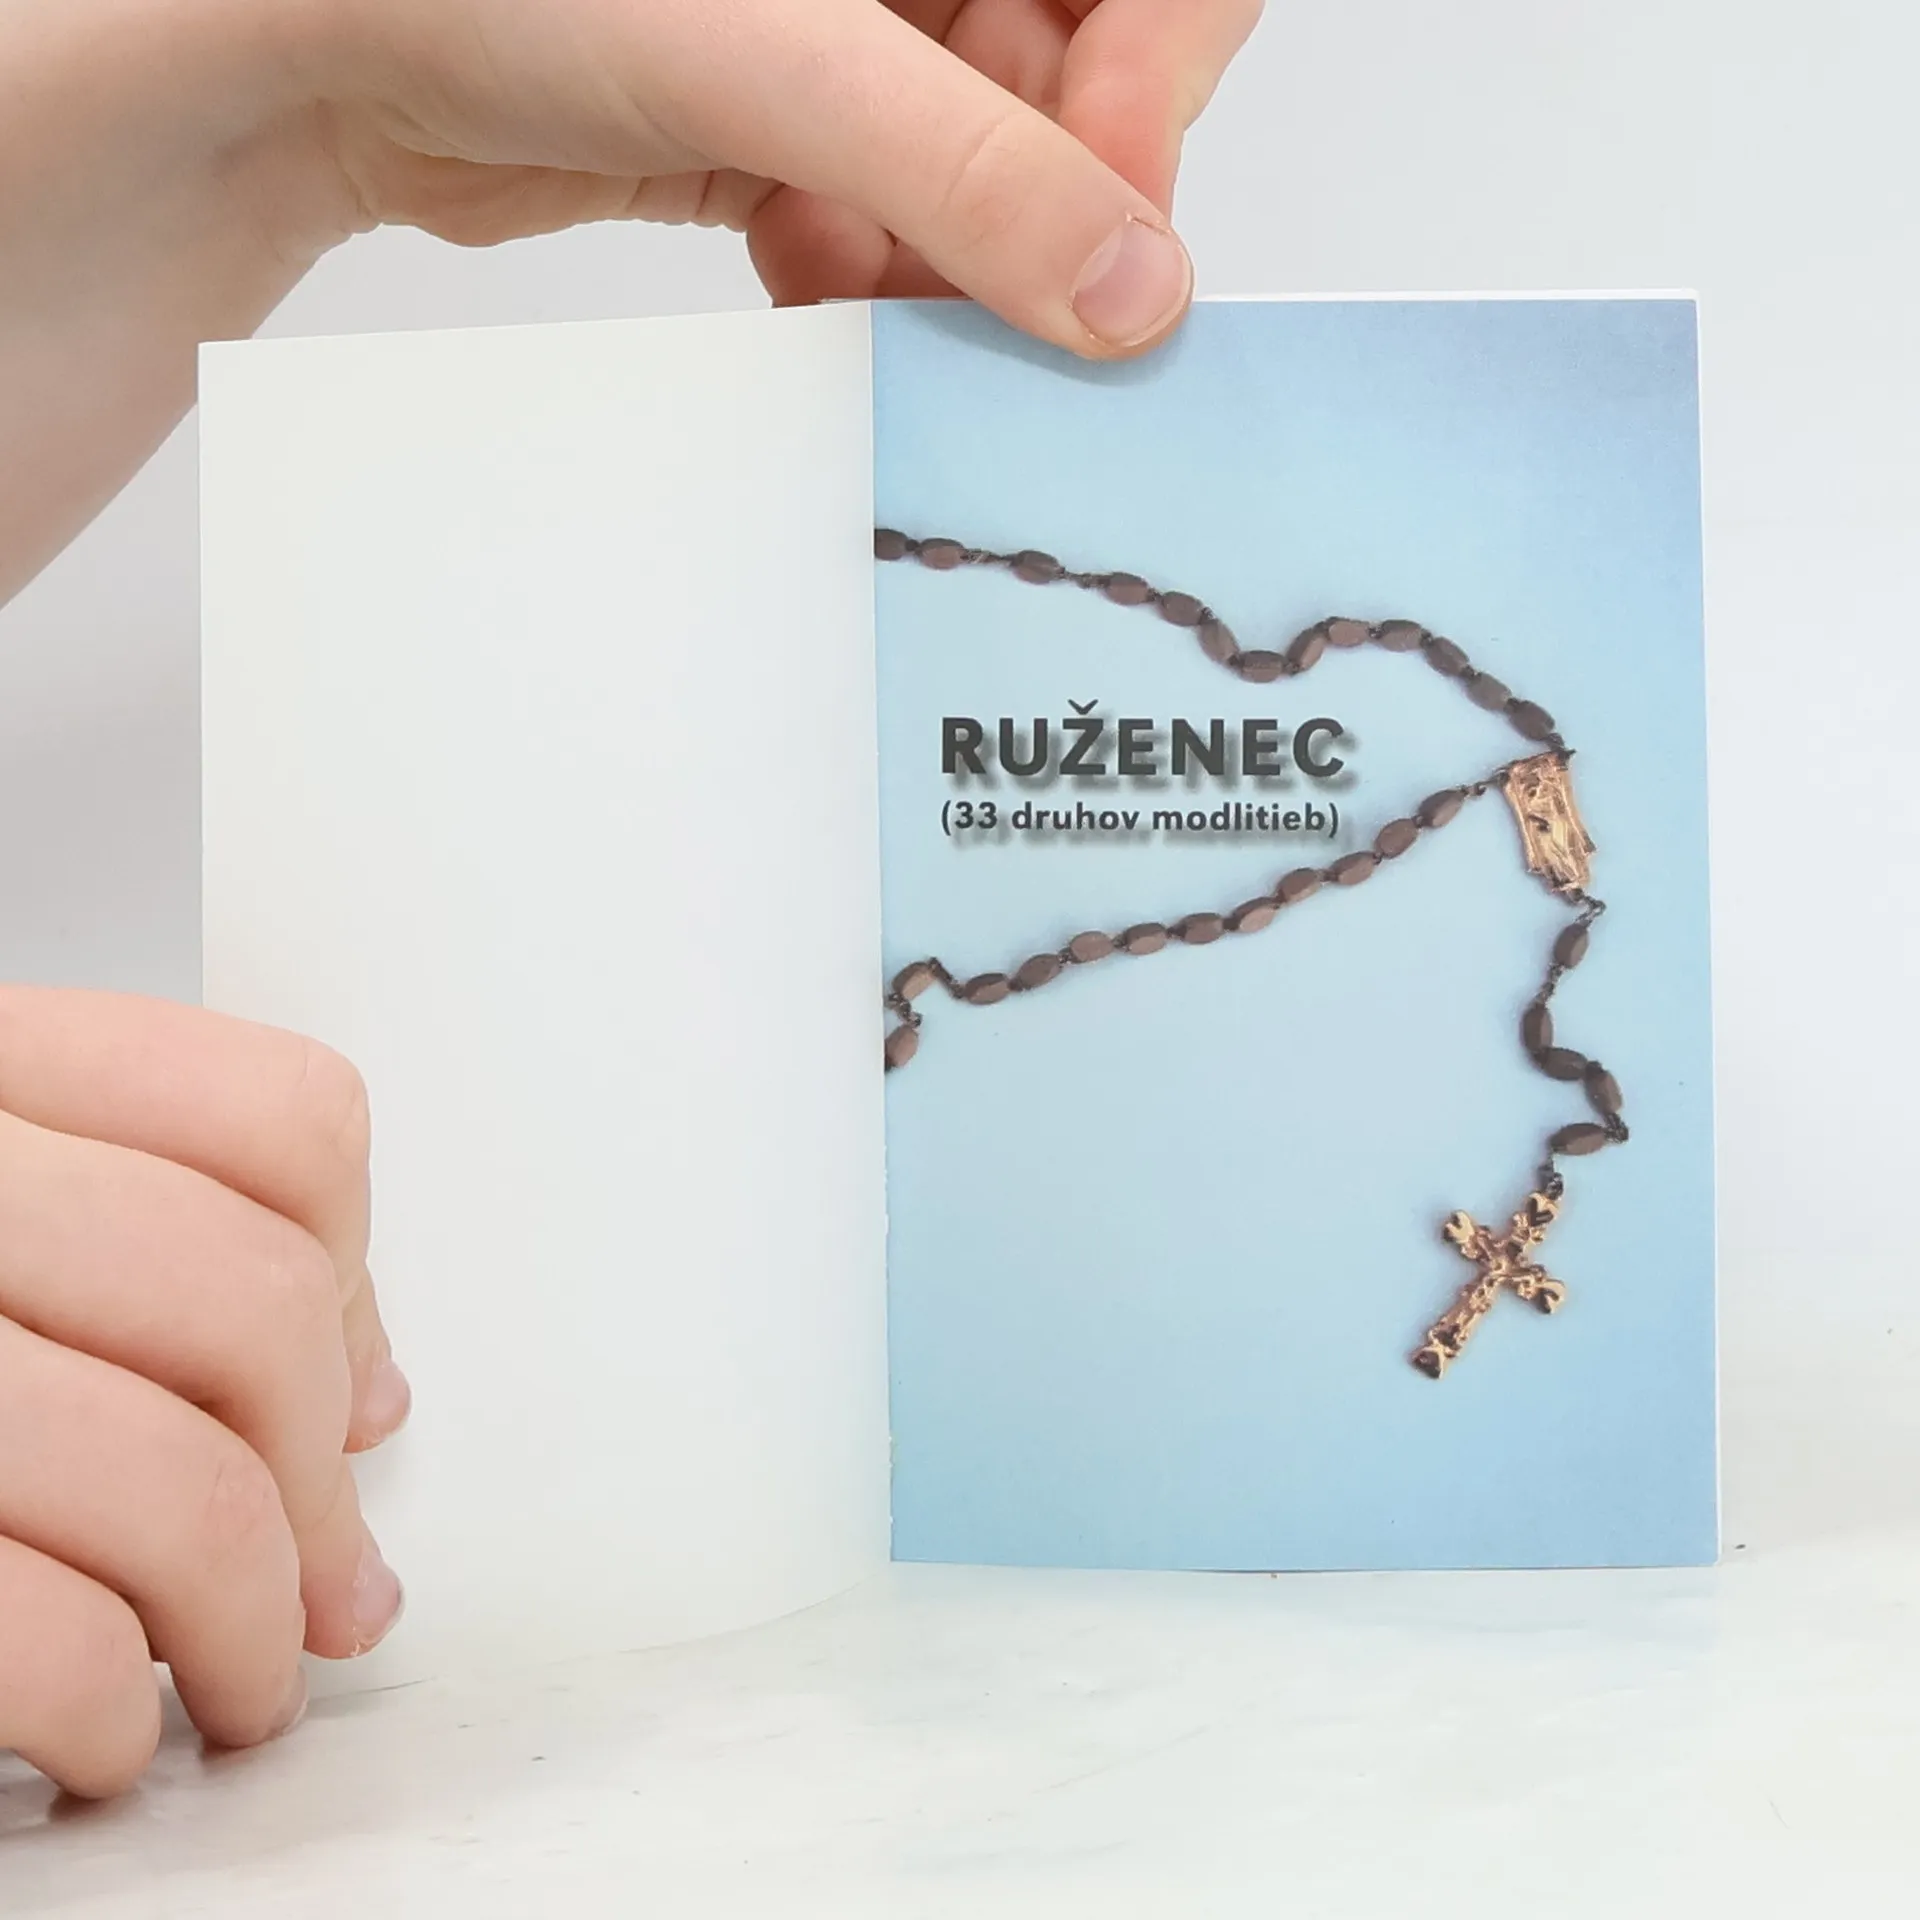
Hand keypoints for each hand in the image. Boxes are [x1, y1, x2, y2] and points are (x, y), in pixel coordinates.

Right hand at [0, 988, 407, 1798]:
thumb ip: (154, 1254)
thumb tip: (364, 1406)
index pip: (282, 1126)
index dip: (353, 1276)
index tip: (344, 1391)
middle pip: (256, 1311)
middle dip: (314, 1488)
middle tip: (315, 1583)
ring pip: (182, 1484)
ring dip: (248, 1630)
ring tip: (236, 1675)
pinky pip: (47, 1636)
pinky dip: (108, 1711)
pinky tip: (100, 1727)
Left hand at [298, 0, 1262, 350]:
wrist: (311, 44)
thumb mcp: (775, 55)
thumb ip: (968, 168)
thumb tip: (1131, 288)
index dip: (1156, 88)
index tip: (1110, 222)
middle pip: (1074, 85)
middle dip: (1029, 210)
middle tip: (1001, 310)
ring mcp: (852, 32)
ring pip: (978, 173)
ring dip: (939, 262)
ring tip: (873, 295)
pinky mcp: (788, 121)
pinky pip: (887, 216)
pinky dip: (864, 273)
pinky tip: (812, 284)